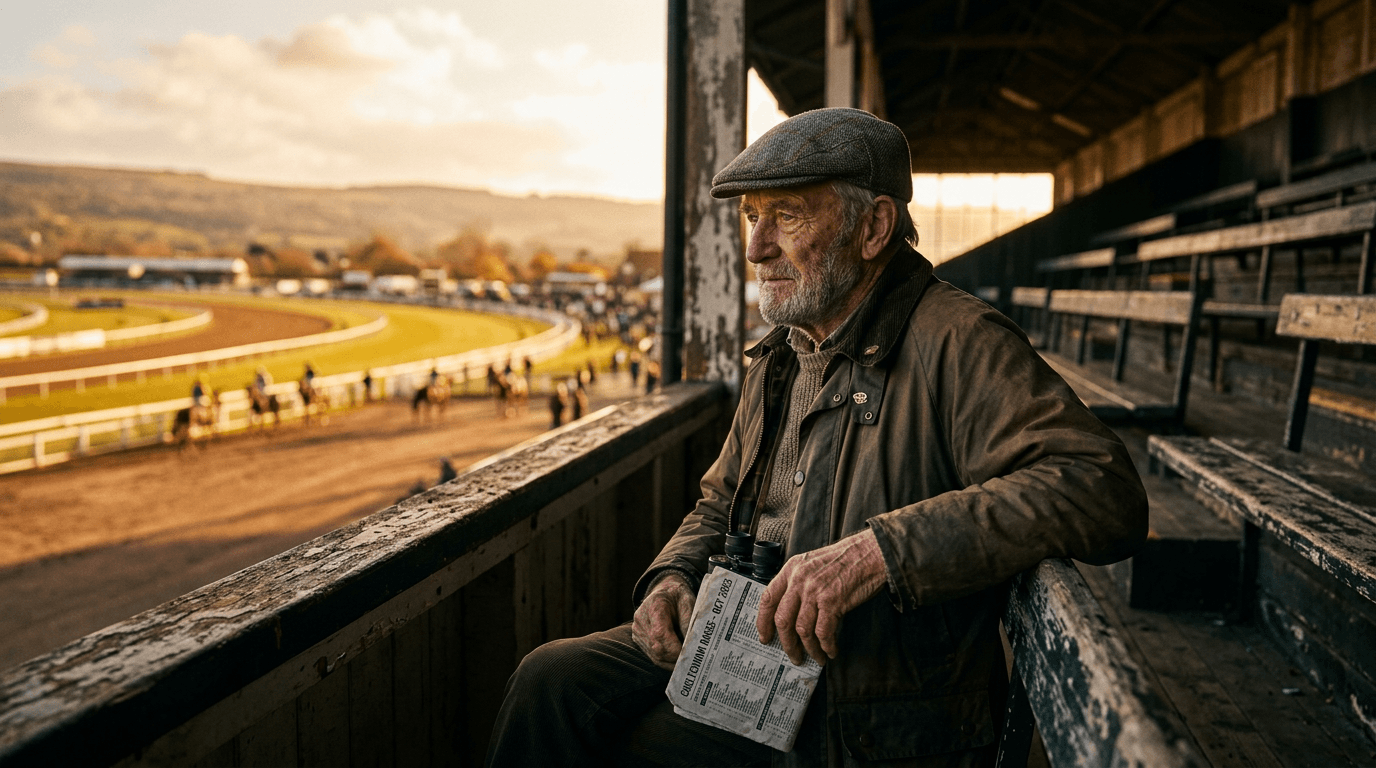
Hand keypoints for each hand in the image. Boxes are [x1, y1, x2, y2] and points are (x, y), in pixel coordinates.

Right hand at [632, 573, 696, 669]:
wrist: (665, 592)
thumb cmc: (679, 598)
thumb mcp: (689, 603)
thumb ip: (689, 622)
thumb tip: (691, 645)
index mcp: (654, 606)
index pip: (660, 634)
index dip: (675, 649)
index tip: (690, 653)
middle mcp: (641, 619)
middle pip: (657, 648)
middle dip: (675, 657)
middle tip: (692, 659)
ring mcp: (637, 630)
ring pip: (655, 656)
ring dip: (672, 661)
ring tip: (686, 659)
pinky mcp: (638, 638)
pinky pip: (652, 656)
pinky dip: (666, 661)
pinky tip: (677, 659)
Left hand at [756, 529, 887, 665]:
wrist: (870, 553)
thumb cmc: (846, 560)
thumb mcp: (813, 564)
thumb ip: (799, 583)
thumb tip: (793, 614)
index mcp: (791, 569)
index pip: (768, 598)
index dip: (763, 622)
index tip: (765, 637)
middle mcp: (799, 580)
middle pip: (783, 619)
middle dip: (787, 643)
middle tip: (793, 655)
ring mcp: (815, 591)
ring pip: (802, 630)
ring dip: (809, 649)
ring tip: (816, 657)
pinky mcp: (832, 601)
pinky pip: (823, 632)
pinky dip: (826, 646)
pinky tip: (830, 650)